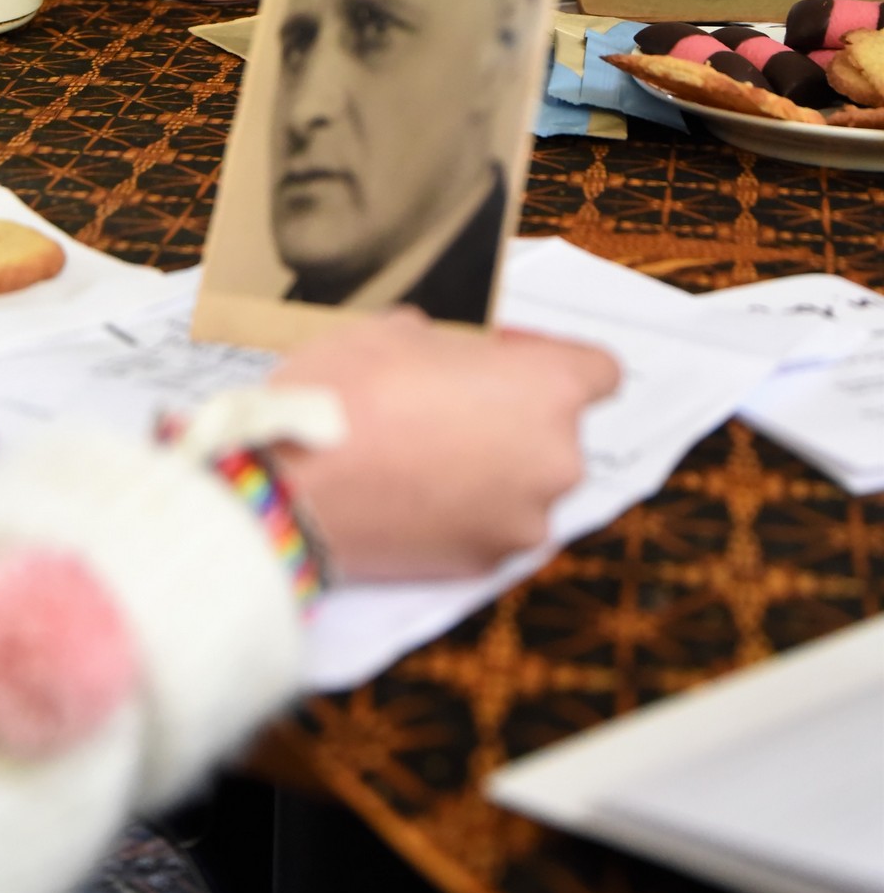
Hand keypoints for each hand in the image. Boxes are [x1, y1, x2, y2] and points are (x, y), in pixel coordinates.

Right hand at [271, 310, 618, 581]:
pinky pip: (488, 522)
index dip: (548, 356)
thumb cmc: (347, 392)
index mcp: (549, 390)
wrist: (292, 488)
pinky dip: (460, 508)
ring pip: (522, 480)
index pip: (600, 370)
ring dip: (487, 464)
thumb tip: (451, 361)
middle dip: (509, 412)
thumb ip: (453, 345)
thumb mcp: (399, 328)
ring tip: (416, 449)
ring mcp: (522, 521)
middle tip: (444, 398)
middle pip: (556, 430)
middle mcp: (555, 461)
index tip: (500, 353)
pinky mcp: (482, 564)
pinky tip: (404, 488)